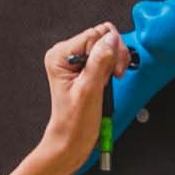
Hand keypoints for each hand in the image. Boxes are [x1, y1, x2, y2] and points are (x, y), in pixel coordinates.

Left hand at [39, 24, 126, 160]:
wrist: (71, 139)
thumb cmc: (74, 122)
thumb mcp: (89, 90)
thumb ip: (100, 62)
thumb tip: (111, 39)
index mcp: (60, 56)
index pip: (95, 34)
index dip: (109, 51)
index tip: (113, 71)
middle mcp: (66, 55)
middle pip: (102, 37)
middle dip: (113, 56)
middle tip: (112, 76)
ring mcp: (76, 61)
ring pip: (107, 46)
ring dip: (114, 62)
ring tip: (107, 81)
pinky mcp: (85, 67)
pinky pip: (107, 56)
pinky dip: (112, 67)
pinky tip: (107, 81)